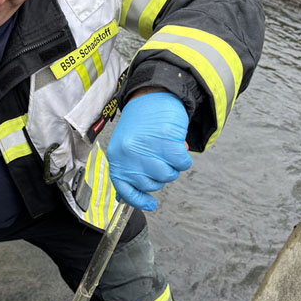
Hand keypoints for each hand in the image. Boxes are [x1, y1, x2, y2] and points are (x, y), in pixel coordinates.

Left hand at [106, 90, 191, 210]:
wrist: (154, 95)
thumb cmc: (141, 124)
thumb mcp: (126, 147)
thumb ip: (128, 170)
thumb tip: (125, 196)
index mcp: (117, 157)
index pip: (125, 188)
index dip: (139, 200)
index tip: (150, 204)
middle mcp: (129, 153)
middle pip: (151, 184)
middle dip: (159, 176)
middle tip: (161, 160)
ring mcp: (147, 146)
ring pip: (167, 175)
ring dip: (172, 167)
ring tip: (168, 152)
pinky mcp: (167, 140)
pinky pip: (181, 163)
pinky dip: (183, 159)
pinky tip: (178, 148)